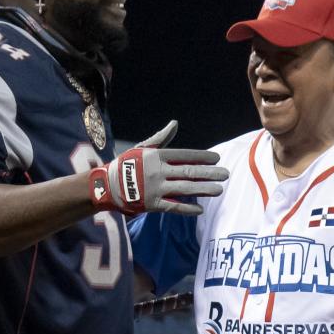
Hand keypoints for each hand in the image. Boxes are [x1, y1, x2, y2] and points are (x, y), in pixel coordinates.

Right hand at [88, 121, 227, 215]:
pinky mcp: (152, 204)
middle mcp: (158, 171)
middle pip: (189, 172)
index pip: (185, 155)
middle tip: (226, 174)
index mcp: (157, 156)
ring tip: (219, 190)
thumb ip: (161, 138)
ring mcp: (155, 188)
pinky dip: (187, 208)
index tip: (217, 158)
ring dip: (204, 189)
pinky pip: (173, 206)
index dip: (202, 157)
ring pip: (184, 189)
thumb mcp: (142, 147)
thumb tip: (175, 124)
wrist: (107, 185)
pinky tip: (200, 209)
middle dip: (209, 173)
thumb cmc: (127, 164)